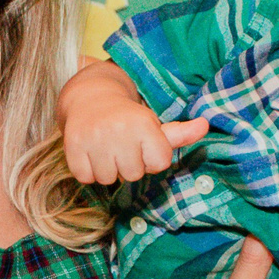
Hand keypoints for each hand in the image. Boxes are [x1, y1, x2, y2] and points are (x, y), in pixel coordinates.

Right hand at [60, 61, 206, 183]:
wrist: (90, 99)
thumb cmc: (128, 118)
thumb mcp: (154, 124)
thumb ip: (180, 133)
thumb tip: (205, 125)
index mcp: (143, 123)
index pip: (159, 164)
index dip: (151, 158)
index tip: (142, 144)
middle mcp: (118, 129)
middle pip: (133, 175)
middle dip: (129, 165)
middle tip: (122, 146)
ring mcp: (94, 139)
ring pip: (108, 179)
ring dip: (108, 169)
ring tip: (106, 149)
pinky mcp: (72, 147)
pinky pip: (86, 178)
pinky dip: (88, 170)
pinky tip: (91, 153)